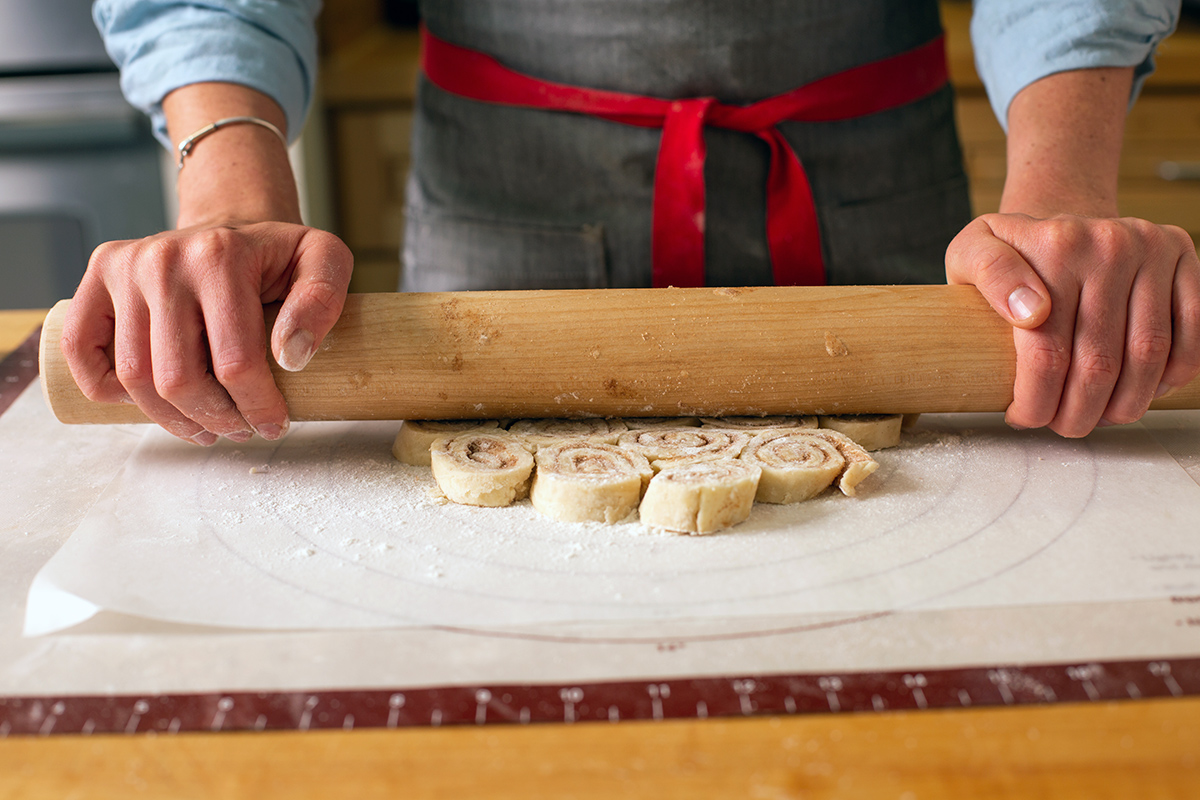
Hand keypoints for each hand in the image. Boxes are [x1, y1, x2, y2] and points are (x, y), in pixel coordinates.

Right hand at [60, 221, 352, 443]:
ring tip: (207, 425)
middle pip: (178, 379)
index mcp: (220, 255)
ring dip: (173, 418)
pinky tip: (149, 401)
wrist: (232, 225)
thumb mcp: (324, 260)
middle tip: (240, 428)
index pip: (234, 362)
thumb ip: (322, 301)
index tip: (273, 423)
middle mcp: (163, 259)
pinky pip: (82, 350)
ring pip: (134, 378)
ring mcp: (124, 268)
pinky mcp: (98, 278)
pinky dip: (106, 389)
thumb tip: (291, 356)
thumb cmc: (278, 255)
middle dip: (216, 419)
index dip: (257, 407)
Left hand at [946, 212, 1199, 436]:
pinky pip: (1191, 335)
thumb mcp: (971, 252)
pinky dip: (1169, 376)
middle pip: (1099, 362)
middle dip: (1079, 412)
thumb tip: (1031, 312)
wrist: (1065, 221)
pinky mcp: (1183, 258)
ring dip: (1125, 404)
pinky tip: (1140, 391)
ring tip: (1100, 416)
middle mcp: (1109, 244)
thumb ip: (989, 275)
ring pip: (1148, 357)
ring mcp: (1151, 250)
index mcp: (1055, 246)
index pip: (1047, 352)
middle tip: (1064, 425)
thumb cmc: (1015, 251)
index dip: (1036, 401)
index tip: (1024, 417)